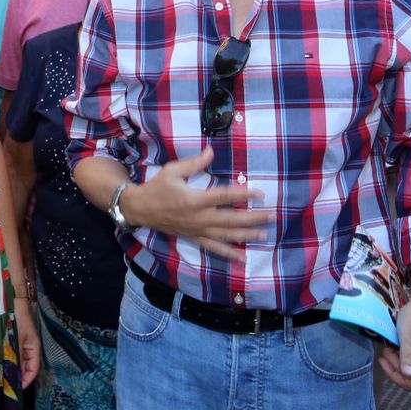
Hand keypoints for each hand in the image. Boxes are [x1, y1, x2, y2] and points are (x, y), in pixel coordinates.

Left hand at [12, 298, 40, 389]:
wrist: (8, 297)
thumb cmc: (16, 315)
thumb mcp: (17, 337)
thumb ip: (17, 355)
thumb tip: (15, 373)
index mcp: (33, 347)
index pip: (33, 369)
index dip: (26, 380)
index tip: (17, 389)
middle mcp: (26, 346)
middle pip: (23, 366)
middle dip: (16, 377)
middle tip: (4, 387)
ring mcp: (18, 342)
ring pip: (15, 360)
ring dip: (9, 369)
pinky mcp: (9, 338)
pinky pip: (8, 353)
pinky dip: (4, 359)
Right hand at [122, 147, 269, 261]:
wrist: (140, 208)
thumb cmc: (157, 187)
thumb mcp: (173, 171)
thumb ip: (194, 163)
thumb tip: (211, 151)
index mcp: (195, 199)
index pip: (225, 197)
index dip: (244, 195)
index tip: (260, 194)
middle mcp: (199, 217)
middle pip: (232, 219)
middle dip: (253, 218)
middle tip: (271, 216)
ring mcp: (197, 230)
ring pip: (226, 235)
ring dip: (246, 236)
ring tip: (264, 235)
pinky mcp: (194, 238)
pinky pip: (214, 248)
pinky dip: (229, 254)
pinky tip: (243, 258)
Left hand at [379, 270, 410, 389]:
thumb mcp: (408, 337)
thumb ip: (408, 357)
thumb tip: (408, 376)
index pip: (409, 383)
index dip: (392, 373)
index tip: (382, 357)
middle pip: (410, 376)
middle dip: (395, 362)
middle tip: (389, 345)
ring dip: (398, 357)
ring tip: (394, 342)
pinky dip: (404, 354)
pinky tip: (400, 342)